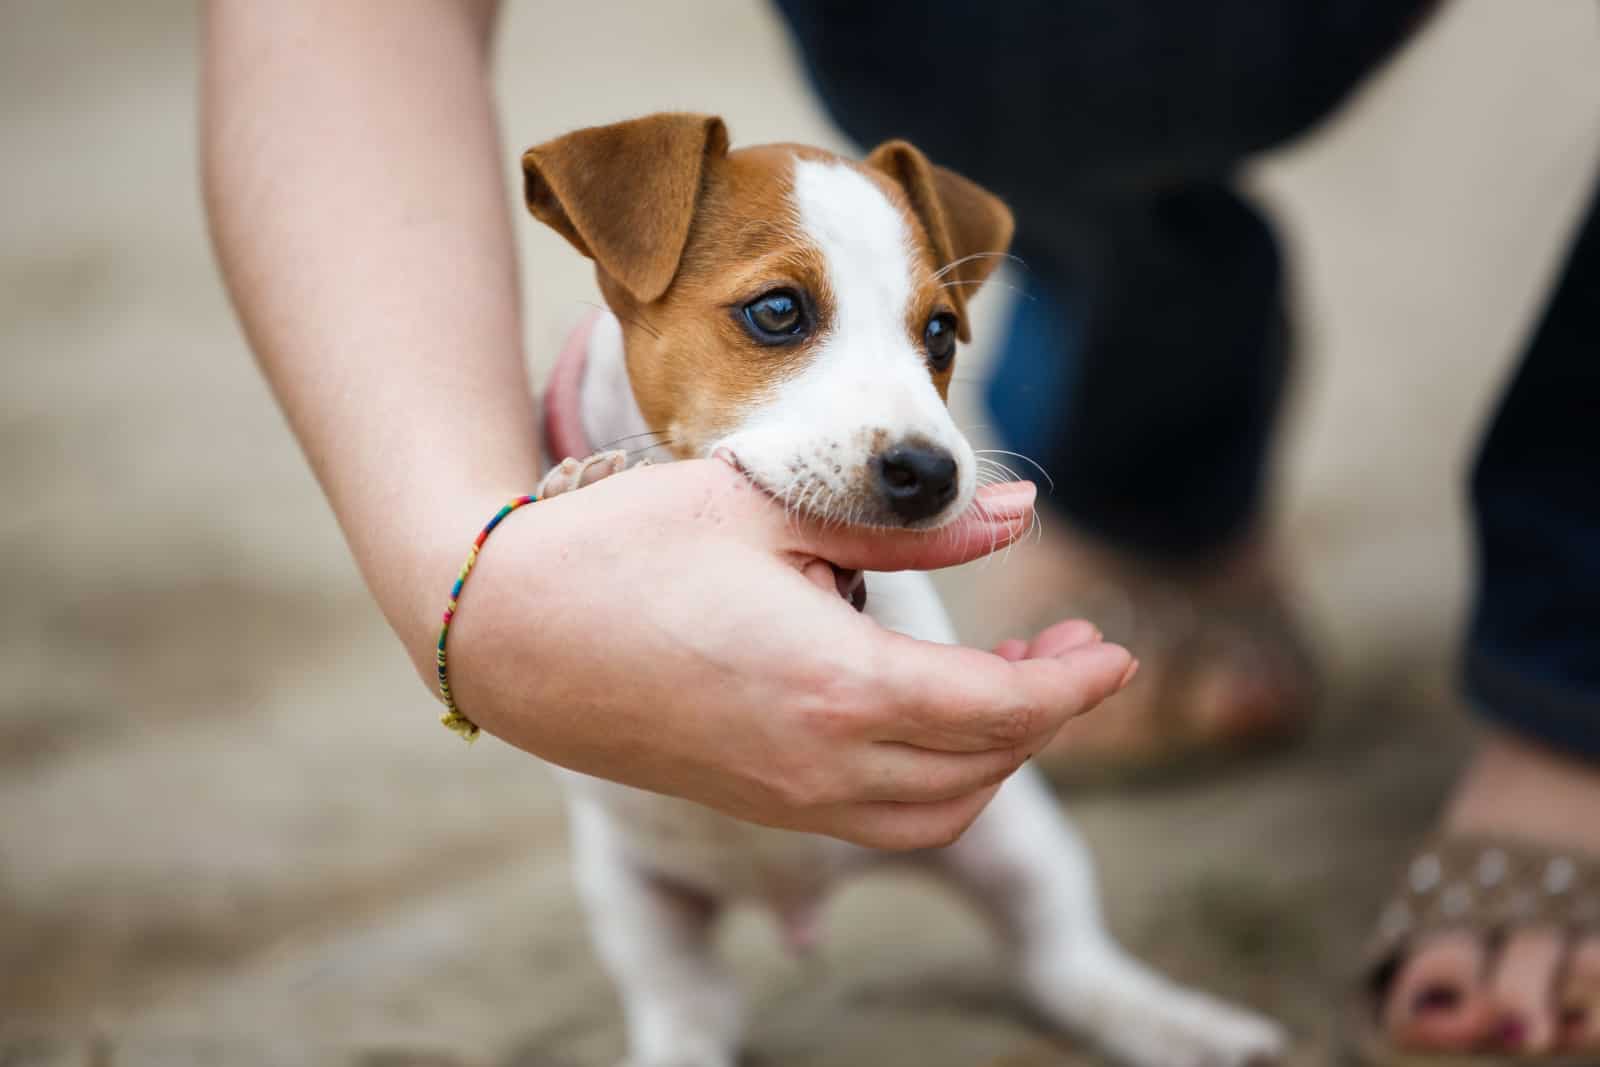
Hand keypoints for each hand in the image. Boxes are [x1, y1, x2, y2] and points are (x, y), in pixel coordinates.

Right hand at [440, 459, 1134, 849]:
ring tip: (1014, 689)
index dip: (1074, 684)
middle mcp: (817, 763)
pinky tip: (930, 720)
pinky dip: (935, 783)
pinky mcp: (753, 802)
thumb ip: (900, 527)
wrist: (504, 629)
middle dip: (1047, 715)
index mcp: (832, 684)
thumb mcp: (767, 509)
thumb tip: (1014, 512)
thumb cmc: (626, 547)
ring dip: (994, 760)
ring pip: (935, 813)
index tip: (1115, 650)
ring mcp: (782, 796)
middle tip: (1075, 654)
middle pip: (981, 768)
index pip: (998, 708)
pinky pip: (878, 820)